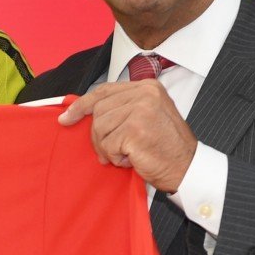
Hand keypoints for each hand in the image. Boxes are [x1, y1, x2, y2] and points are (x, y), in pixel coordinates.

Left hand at [58, 79, 196, 192]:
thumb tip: (88, 111)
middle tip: (110, 152)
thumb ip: (123, 108)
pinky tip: (132, 159)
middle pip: (99, 110)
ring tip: (125, 155)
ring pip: (100, 127)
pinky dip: (116, 157)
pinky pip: (108, 145)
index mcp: (148, 87)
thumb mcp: (148, 116)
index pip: (105, 90)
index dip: (82, 105)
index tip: (66, 118)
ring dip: (107, 148)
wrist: (187, 167)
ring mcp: (140, 111)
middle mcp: (145, 94)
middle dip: (98, 135)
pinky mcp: (135, 130)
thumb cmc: (167, 147)